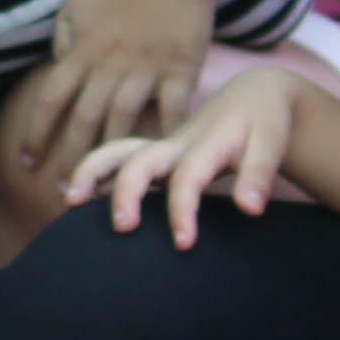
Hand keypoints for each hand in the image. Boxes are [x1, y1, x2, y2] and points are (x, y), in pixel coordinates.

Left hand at [15, 0, 219, 174]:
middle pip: (83, 120)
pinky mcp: (181, 70)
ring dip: (110, 158)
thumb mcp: (75, 7)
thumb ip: (63, 41)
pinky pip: (172, 112)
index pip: (51, 100)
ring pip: (123, 121)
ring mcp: (146, 69)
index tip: (27, 164)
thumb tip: (58, 73)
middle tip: (63, 195)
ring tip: (103, 191)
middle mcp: (109, 64)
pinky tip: (160, 166)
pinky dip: (166, 139)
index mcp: (81, 51)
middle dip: (70, 160)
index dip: (36, 135)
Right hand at [67, 53, 296, 248]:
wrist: (253, 94)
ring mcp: (161, 146)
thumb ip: (260, 176)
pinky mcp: (154, 152)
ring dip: (91, 173)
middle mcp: (176, 143)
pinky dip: (93, 173)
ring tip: (68, 201)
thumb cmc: (264, 124)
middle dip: (124, 191)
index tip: (183, 244)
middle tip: (120, 227)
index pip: (188, 177)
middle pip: (139, 161)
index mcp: (206, 143)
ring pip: (117, 152)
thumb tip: (251, 209)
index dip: (183, 210)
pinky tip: (74, 197)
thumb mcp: (272, 144)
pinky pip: (117, 159)